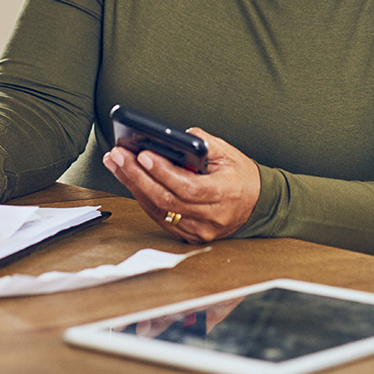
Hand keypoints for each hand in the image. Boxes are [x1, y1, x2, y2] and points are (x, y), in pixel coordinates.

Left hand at [102, 127, 259, 243]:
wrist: (257, 204)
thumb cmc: (240, 175)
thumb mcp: (228, 152)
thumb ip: (202, 142)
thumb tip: (171, 136)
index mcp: (224, 194)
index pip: (188, 187)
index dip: (162, 171)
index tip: (143, 154)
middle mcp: (211, 218)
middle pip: (167, 200)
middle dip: (137, 175)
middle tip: (118, 155)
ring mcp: (199, 231)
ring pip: (159, 210)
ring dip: (133, 185)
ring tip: (116, 163)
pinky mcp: (189, 236)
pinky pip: (160, 217)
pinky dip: (142, 197)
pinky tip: (129, 179)